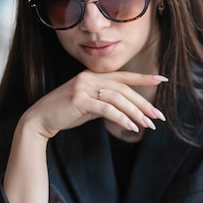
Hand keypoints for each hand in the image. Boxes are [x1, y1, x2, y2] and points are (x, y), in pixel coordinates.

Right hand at [23, 69, 167, 140]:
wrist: (40, 119)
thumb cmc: (66, 113)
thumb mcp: (89, 105)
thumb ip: (106, 103)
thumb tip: (127, 111)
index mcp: (93, 76)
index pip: (124, 76)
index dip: (143, 78)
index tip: (162, 79)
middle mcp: (89, 77)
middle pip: (124, 89)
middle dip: (143, 103)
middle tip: (158, 117)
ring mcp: (83, 87)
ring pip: (118, 99)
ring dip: (135, 113)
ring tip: (148, 125)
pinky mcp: (79, 99)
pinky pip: (106, 109)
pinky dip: (121, 118)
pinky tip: (131, 126)